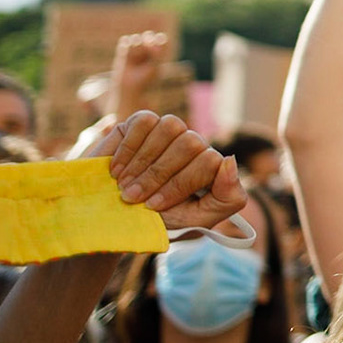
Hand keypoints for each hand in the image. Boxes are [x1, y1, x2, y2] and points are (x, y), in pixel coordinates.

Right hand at [93, 112, 246, 233]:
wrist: (112, 218)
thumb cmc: (158, 221)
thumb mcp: (196, 221)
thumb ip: (228, 197)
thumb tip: (230, 161)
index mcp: (210, 167)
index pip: (211, 161)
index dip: (180, 184)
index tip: (154, 206)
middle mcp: (194, 145)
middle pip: (190, 143)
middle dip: (158, 175)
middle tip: (134, 198)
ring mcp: (170, 131)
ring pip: (171, 127)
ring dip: (143, 161)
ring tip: (124, 185)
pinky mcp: (143, 121)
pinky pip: (145, 121)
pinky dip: (128, 148)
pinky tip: (116, 170)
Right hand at [111, 31, 165, 102]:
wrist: (129, 87)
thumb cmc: (145, 80)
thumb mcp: (155, 67)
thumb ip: (157, 54)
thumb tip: (155, 41)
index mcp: (157, 53)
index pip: (160, 39)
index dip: (159, 39)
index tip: (159, 43)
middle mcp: (146, 50)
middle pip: (148, 35)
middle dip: (148, 38)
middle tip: (147, 45)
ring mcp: (135, 50)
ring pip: (136, 38)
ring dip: (137, 46)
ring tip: (135, 58)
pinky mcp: (123, 51)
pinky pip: (125, 40)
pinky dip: (127, 45)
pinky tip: (128, 54)